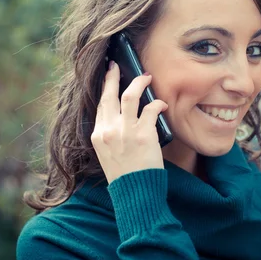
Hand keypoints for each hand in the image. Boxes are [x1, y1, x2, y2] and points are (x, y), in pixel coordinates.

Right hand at [91, 61, 167, 183]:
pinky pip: (151, 109)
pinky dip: (158, 104)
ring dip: (138, 83)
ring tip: (146, 77)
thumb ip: (111, 135)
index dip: (105, 89)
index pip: (100, 105)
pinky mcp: (144, 134)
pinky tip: (162, 104)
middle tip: (117, 65)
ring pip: (130, 96)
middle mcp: (109, 130)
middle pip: (109, 95)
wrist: (135, 194)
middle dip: (113, 77)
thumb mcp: (108, 155)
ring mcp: (125, 131)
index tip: (108, 78)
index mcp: (98, 136)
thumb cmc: (126, 177)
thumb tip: (121, 117)